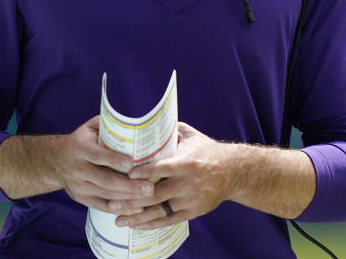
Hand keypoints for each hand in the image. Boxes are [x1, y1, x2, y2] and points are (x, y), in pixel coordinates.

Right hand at [49, 116, 156, 213]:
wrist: (55, 161)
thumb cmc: (81, 141)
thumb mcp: (89, 128)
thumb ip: (108, 124)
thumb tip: (134, 115)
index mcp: (80, 149)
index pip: (98, 156)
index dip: (114, 160)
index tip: (132, 163)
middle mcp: (78, 169)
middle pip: (105, 180)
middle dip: (129, 185)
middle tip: (150, 186)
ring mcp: (79, 186)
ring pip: (106, 195)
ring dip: (128, 198)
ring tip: (149, 196)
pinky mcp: (81, 198)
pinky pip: (102, 206)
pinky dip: (120, 208)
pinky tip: (137, 207)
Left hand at [112, 122, 234, 229]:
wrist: (234, 172)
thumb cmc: (207, 151)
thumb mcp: (191, 136)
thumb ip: (169, 130)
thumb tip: (145, 121)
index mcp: (188, 162)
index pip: (163, 168)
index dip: (145, 172)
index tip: (127, 174)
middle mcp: (189, 183)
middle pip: (156, 194)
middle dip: (132, 199)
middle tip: (111, 200)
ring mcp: (191, 200)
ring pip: (160, 211)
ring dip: (137, 216)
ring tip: (117, 218)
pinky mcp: (193, 212)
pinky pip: (168, 220)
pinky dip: (151, 224)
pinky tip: (135, 225)